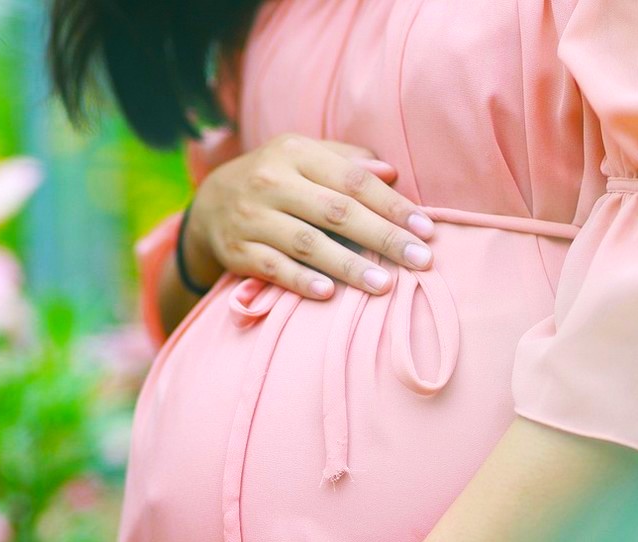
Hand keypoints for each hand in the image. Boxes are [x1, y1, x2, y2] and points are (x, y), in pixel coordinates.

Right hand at [182, 132, 435, 299]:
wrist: (210, 203)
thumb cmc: (278, 179)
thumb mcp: (306, 158)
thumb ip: (348, 162)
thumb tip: (391, 172)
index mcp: (296, 152)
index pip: (353, 180)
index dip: (393, 205)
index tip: (427, 230)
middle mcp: (271, 181)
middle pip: (336, 212)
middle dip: (383, 237)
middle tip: (421, 261)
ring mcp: (251, 217)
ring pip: (307, 243)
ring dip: (348, 266)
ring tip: (384, 285)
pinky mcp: (237, 250)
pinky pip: (273, 268)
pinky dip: (301, 281)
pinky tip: (329, 295)